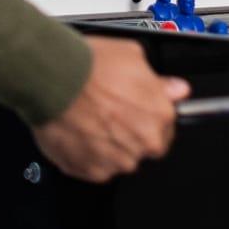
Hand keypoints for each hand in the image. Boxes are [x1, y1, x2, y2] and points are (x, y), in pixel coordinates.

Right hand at [32, 37, 189, 183]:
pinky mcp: (89, 171)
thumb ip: (160, 82)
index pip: (167, 127)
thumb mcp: (133, 57)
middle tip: (114, 116)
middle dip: (134, 134)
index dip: (151, 117)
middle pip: (146, 147)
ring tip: (93, 123)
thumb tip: (176, 89)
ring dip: (111, 147)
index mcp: (160, 115)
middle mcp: (142, 143)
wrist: (52, 81)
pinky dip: (89, 156)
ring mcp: (116, 160)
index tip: (140, 111)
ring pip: (121, 160)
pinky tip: (81, 135)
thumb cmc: (90, 67)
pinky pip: (95, 169)